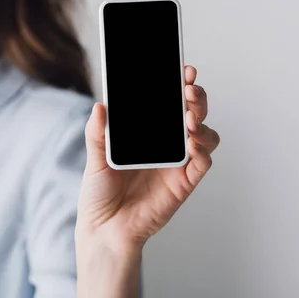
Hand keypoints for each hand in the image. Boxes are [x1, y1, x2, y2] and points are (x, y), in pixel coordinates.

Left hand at [76, 65, 220, 252]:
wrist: (104, 228)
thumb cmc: (99, 193)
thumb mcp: (94, 158)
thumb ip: (98, 133)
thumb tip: (100, 106)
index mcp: (146, 133)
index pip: (168, 103)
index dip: (179, 85)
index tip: (183, 70)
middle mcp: (166, 144)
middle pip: (191, 112)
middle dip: (195, 97)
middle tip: (188, 89)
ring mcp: (177, 162)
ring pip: (203, 133)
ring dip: (201, 121)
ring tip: (188, 118)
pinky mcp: (184, 182)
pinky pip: (203, 162)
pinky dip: (203, 149)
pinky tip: (193, 143)